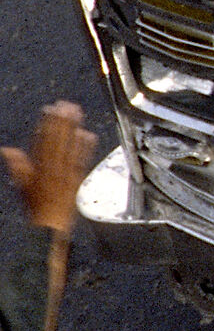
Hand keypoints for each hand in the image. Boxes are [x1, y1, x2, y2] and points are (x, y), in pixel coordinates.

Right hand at [4, 102, 95, 235]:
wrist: (49, 225)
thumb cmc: (36, 206)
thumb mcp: (22, 185)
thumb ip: (17, 165)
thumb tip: (6, 150)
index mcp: (37, 168)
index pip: (41, 141)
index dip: (46, 123)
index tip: (50, 109)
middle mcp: (51, 168)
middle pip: (56, 140)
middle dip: (60, 121)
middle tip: (66, 104)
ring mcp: (66, 173)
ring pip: (68, 146)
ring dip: (73, 128)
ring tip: (77, 112)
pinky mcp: (77, 179)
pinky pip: (81, 160)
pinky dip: (84, 147)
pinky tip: (87, 134)